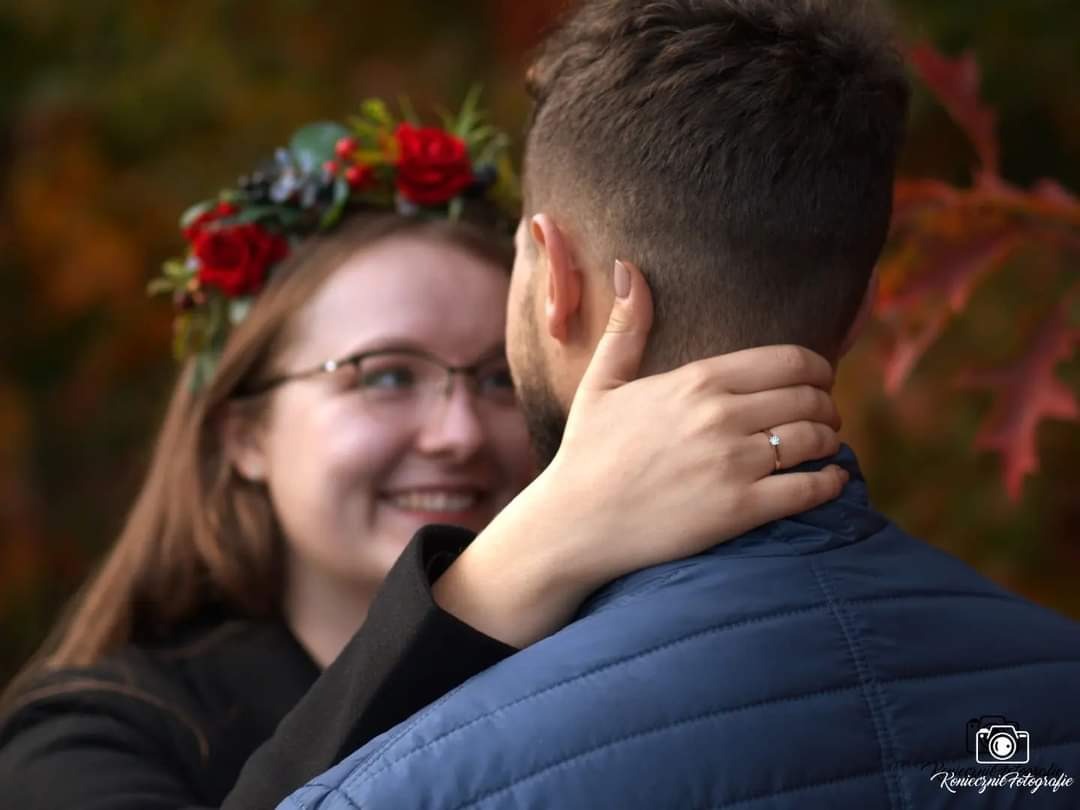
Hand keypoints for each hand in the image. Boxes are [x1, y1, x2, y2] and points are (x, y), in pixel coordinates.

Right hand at [434, 260, 846, 647]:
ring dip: (830, 442)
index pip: (789, 360)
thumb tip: (627, 267)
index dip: (817, 369)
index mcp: (697, 380)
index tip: (817, 380)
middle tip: (824, 418)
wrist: (575, 523)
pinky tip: (830, 482)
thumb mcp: (601, 383)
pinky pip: (810, 489)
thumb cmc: (587, 452)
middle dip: (826, 406)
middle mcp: (721, 415)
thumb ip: (626, 327)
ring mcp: (733, 463)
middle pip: (810, 398)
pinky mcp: (740, 509)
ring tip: (824, 448)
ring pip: (816, 439)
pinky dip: (831, 483)